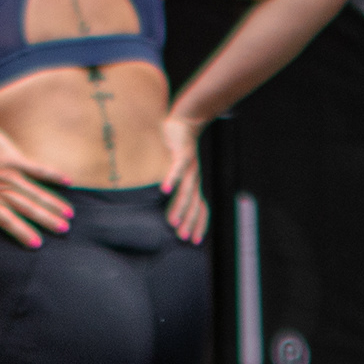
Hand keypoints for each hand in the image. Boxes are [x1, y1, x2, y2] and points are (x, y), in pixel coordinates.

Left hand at [0, 122, 75, 246]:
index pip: (7, 221)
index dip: (22, 232)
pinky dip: (53, 175)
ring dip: (53, 204)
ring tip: (69, 214)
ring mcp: (11, 175)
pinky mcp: (16, 159)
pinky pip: (38, 169)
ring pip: (36, 193)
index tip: (37, 244)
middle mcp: (2, 191)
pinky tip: (68, 182)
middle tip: (64, 230)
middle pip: (28, 208)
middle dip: (47, 220)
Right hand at [156, 113, 205, 244]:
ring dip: (180, 207)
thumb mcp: (180, 171)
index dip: (199, 224)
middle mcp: (195, 178)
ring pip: (187, 190)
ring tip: (172, 221)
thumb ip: (176, 187)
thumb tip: (163, 203)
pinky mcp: (182, 153)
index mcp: (194, 184)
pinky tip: (165, 189)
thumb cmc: (178, 148)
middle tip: (182, 237)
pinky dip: (172, 179)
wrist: (186, 121)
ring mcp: (190, 167)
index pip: (200, 208)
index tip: (194, 241)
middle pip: (194, 204)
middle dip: (189, 221)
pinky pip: (178, 168)